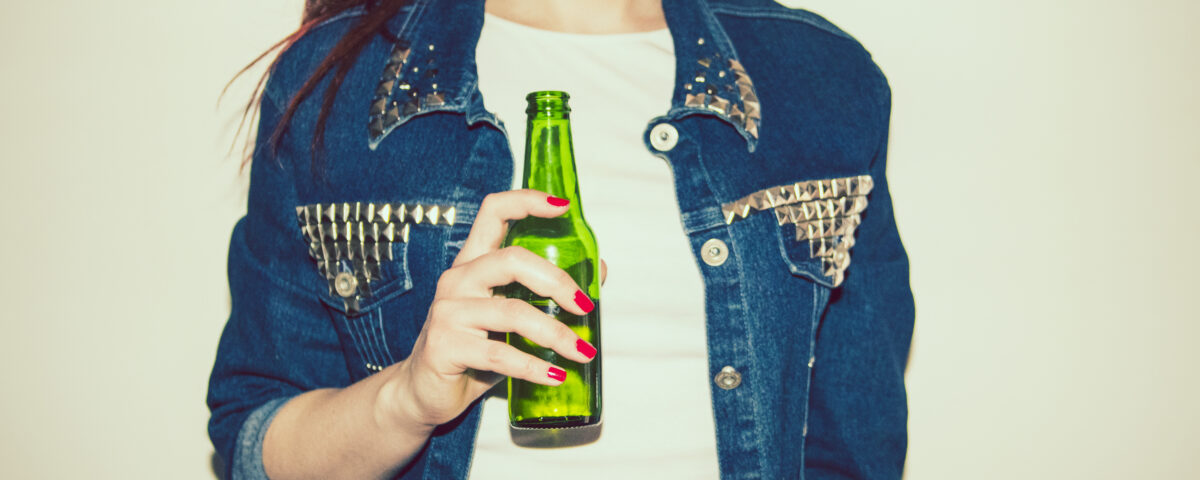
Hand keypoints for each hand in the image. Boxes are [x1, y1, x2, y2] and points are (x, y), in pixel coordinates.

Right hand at [380, 190, 601, 430]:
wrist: (424, 392)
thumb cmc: (473, 349)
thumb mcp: (509, 316)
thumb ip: (544, 293)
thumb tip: (597, 272)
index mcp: (473, 262)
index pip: (494, 212)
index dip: (527, 201)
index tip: (563, 207)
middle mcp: (457, 279)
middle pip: (511, 260)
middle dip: (556, 281)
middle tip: (585, 306)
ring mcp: (448, 312)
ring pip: (512, 312)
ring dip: (555, 334)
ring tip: (582, 352)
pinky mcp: (444, 346)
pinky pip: (500, 354)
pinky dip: (533, 366)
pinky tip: (554, 375)